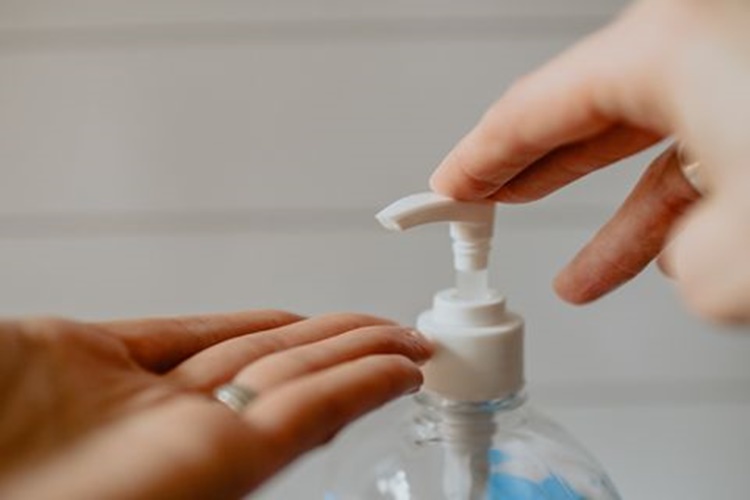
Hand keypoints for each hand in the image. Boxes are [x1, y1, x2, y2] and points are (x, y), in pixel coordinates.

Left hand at [0, 311, 431, 498]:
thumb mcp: (50, 350)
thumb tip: (191, 331)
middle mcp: (171, 420)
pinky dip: (360, 390)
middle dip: (344, 342)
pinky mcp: (218, 468)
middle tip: (395, 329)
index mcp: (125, 387)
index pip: (231, 346)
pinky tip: (393, 371)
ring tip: (409, 344)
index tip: (328, 320)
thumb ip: (129, 341)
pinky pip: (306, 418)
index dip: (290, 330)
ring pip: (304, 387)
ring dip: (364, 359)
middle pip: (279, 365)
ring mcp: (198, 443)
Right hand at [430, 0, 704, 304]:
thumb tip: (693, 264)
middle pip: (579, 114)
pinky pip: (701, 145)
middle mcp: (696, 37)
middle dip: (528, 174)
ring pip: (647, 142)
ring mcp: (731, 61)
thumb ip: (696, 266)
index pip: (529, 110)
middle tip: (482, 203)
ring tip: (576, 280)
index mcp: (667, 47)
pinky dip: (676, 202)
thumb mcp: (745, 246)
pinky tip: (668, 257)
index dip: (475, 160)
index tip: (444, 190)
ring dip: (614, 219)